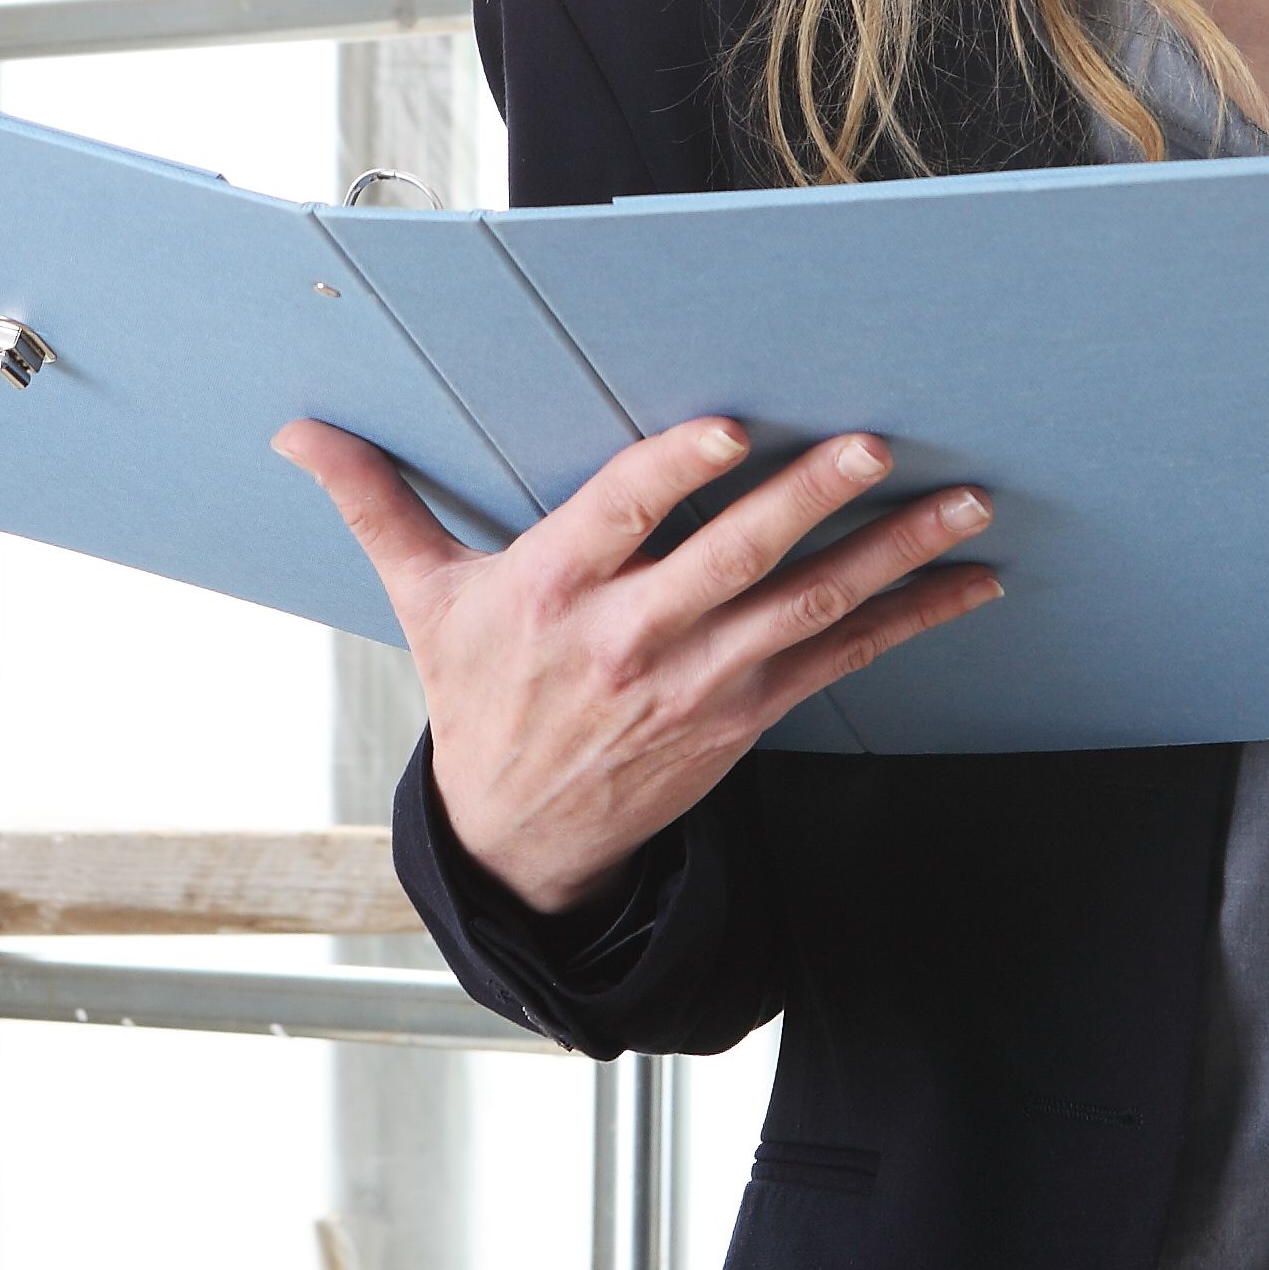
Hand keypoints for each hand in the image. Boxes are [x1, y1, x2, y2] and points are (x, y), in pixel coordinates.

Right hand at [275, 414, 1004, 916]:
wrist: (518, 839)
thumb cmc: (476, 695)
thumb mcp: (421, 598)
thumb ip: (374, 502)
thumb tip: (296, 430)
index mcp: (553, 591)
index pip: (617, 518)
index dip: (670, 474)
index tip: (727, 429)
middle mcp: (632, 638)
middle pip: (731, 560)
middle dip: (808, 501)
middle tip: (873, 445)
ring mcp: (698, 683)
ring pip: (806, 609)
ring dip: (892, 554)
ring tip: (962, 503)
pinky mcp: (745, 715)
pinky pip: (839, 659)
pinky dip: (910, 619)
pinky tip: (972, 582)